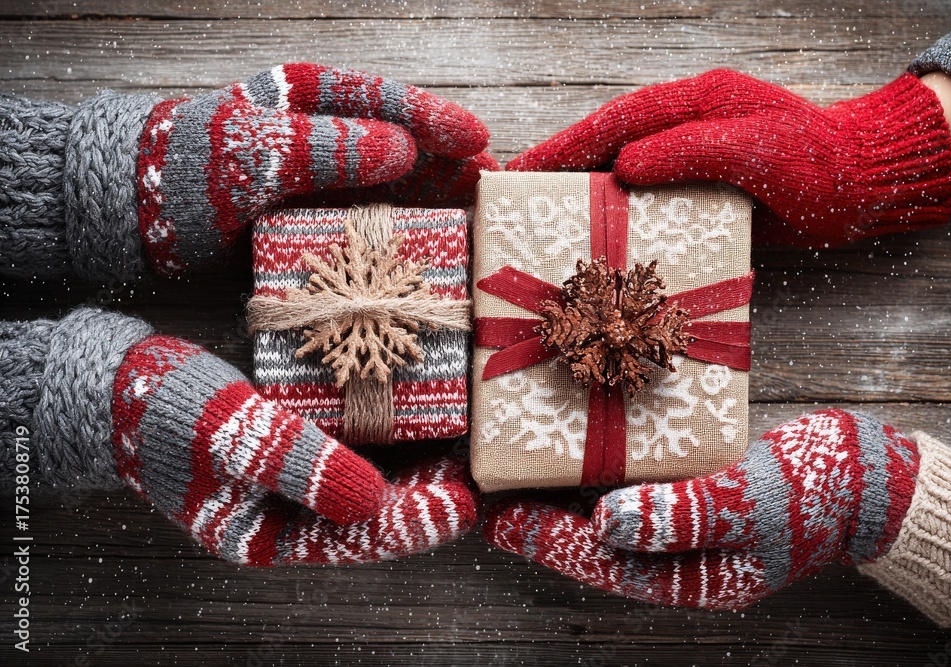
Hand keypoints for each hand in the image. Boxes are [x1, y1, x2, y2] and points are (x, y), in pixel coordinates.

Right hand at [111, 333, 478, 563]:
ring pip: (366, 486)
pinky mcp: (293, 449)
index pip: (354, 539)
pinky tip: (417, 421)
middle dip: (425, 498)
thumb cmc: (166, 410)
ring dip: (413, 471)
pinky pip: (349, 453)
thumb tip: (372, 499)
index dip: (413, 522)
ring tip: (463, 451)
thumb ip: (299, 464)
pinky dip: (384, 441)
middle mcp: (285, 515)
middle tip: (479, 477)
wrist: (121, 383)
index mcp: (264, 534)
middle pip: (370, 517)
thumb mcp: (231, 433)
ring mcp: (290, 483)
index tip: (463, 504)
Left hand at [138, 63, 494, 274]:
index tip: (482, 142)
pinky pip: (371, 219)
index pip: (387, 102)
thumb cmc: (191, 171)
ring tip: (477, 221)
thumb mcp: (256, 153)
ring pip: (394, 185)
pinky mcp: (315, 215)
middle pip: (402, 145)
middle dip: (450, 166)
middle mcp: (324, 134)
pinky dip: (403, 231)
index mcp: (309, 97)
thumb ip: (328, 149)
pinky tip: (430, 247)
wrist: (140, 216)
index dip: (439, 122)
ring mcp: (322, 177)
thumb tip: (403, 149)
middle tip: (495, 191)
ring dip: (436, 202)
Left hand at [483, 409, 919, 608]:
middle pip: (597, 542)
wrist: (870, 472)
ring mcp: (687, 522)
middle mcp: (681, 554)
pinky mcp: (693, 488)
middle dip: (542, 520)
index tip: (501, 521)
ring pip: (612, 513)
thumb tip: (608, 524)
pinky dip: (604, 467)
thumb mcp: (749, 503)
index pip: (605, 564)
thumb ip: (681, 515)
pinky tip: (576, 445)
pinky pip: (638, 483)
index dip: (549, 542)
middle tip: (489, 495)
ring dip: (565, 492)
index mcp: (694, 576)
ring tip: (517, 469)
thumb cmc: (817, 492)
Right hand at [508, 70, 950, 247]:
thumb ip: (690, 152)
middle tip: (515, 193)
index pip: (617, 122)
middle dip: (562, 167)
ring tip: (544, 217)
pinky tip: (601, 235)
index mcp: (696, 104)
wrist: (869, 184)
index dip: (566, 145)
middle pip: (610, 143)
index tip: (523, 167)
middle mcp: (688, 126)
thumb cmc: (821, 167)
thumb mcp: (757, 154)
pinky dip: (621, 214)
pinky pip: (651, 199)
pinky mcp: (704, 190)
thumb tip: (624, 167)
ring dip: (586, 192)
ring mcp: (695, 158)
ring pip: (625, 170)